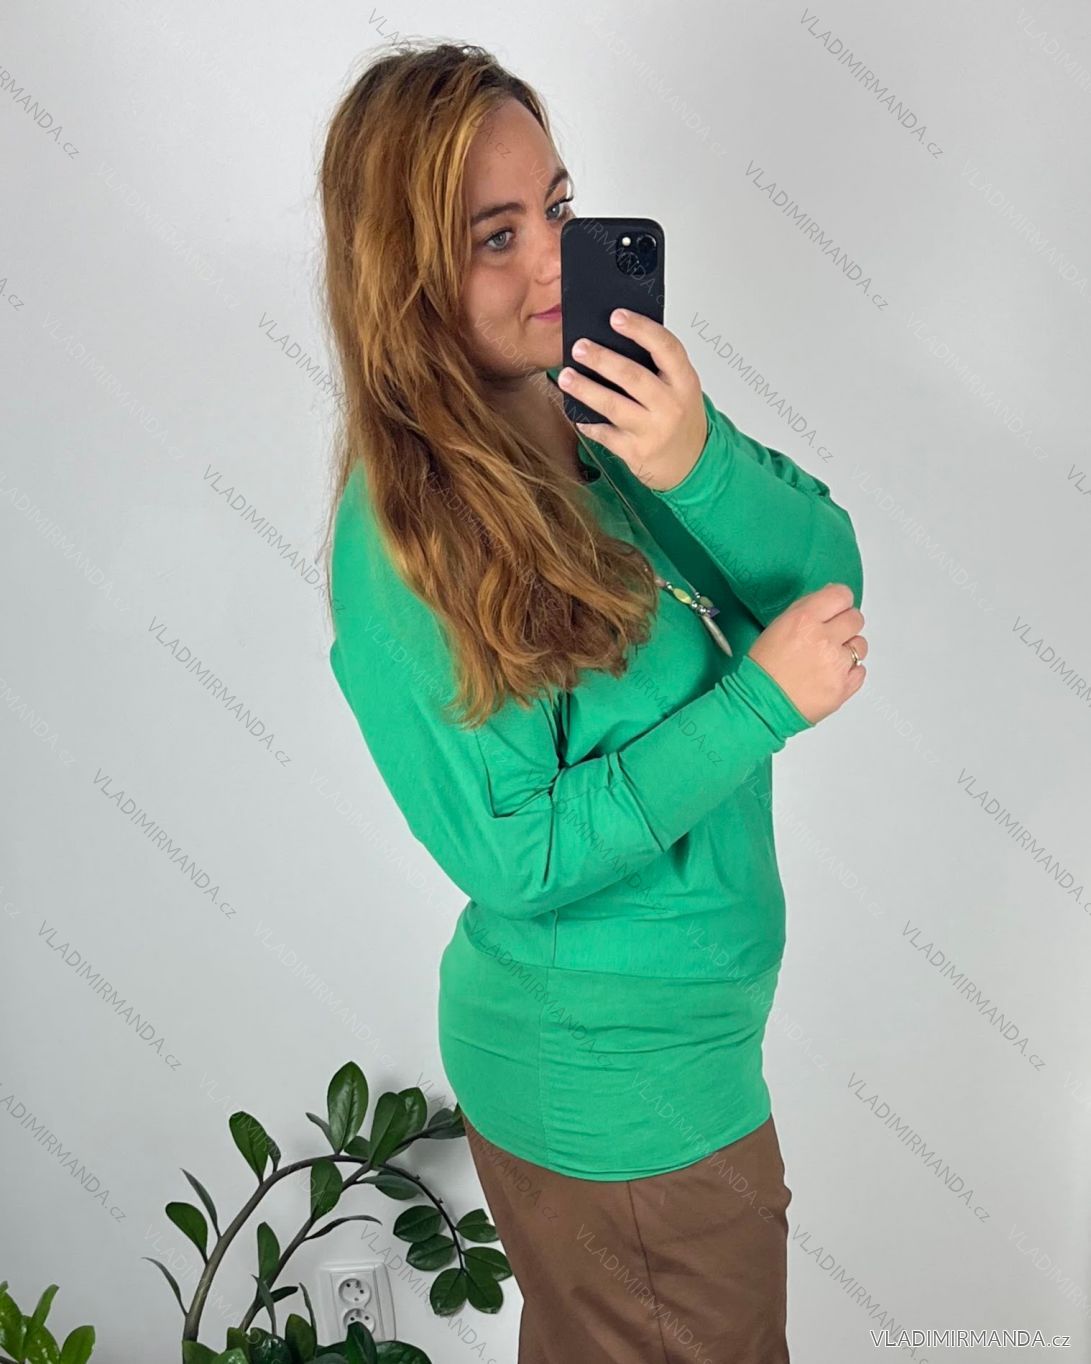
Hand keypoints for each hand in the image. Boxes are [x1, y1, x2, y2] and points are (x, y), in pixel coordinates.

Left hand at [557, 310, 707, 490]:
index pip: (666, 348)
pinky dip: (589, 423)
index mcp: (684, 382)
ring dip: (586, 389)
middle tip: (579, 347)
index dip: (641, 329)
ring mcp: (653, 431)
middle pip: (633, 376)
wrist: (691, 463)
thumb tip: (615, 339)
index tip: (616, 316)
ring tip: (566, 376)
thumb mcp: (681, 387)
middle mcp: (671, 406)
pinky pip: (605, 434)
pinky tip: (577, 414)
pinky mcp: (636, 452)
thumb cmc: (681, 417)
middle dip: (602, 359)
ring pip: (613, 406)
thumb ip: (659, 367)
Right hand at [747, 584, 867, 723]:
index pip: (842, 595)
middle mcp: (824, 639)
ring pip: (861, 645)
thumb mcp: (777, 627)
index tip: (836, 609)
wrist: (760, 705)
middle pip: (856, 619)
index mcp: (804, 620)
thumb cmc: (763, 670)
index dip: (839, 602)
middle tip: (831, 636)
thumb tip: (829, 600)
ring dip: (848, 650)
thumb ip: (806, 610)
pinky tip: (830, 675)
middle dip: (845, 625)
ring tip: (827, 660)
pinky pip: (860, 671)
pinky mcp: (844, 687)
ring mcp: (837, 664)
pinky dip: (849, 672)